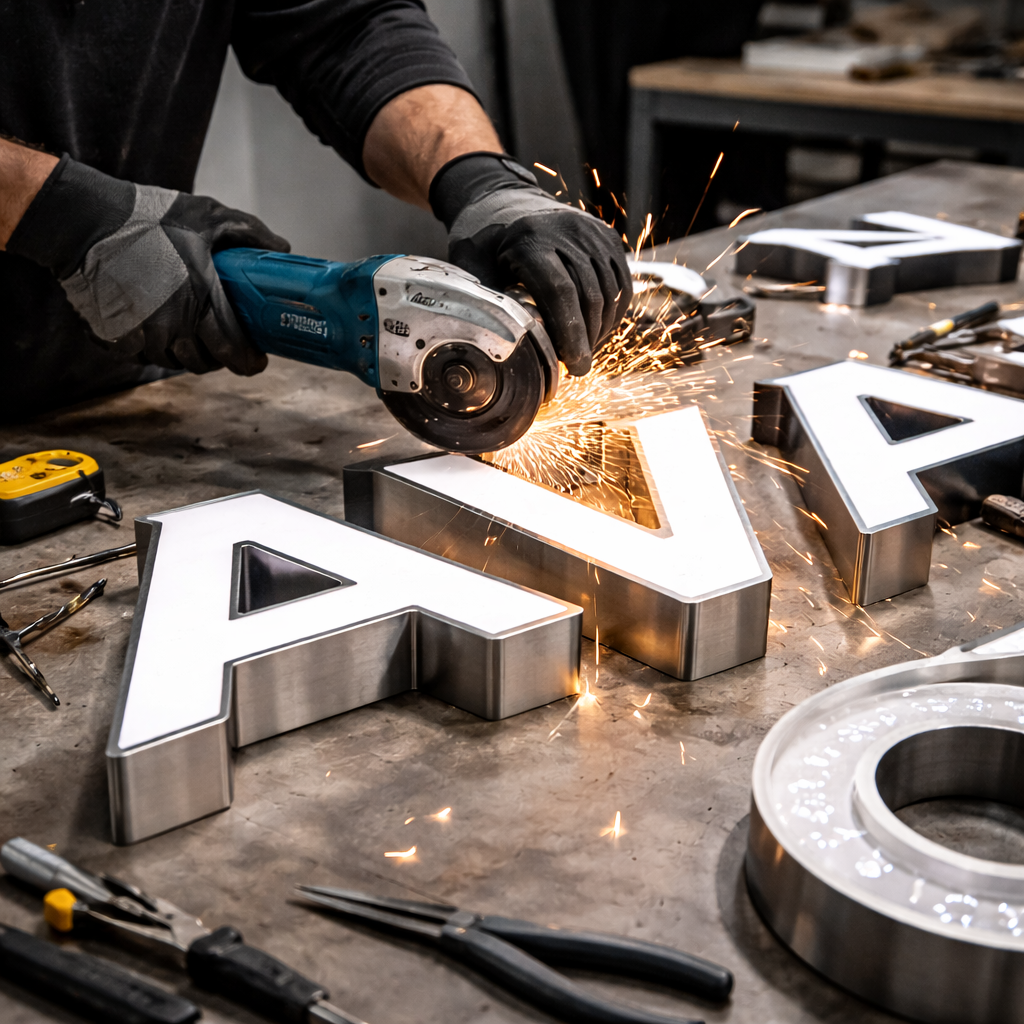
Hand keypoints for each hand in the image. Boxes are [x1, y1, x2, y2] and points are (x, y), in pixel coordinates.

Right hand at [6, 155, 289, 374]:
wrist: (84, 221)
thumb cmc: (149, 217)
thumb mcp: (209, 215)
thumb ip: (250, 233)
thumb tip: (283, 249)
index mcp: (200, 298)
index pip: (234, 350)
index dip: (250, 361)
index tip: (257, 359)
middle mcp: (171, 324)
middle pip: (205, 362)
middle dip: (219, 356)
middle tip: (224, 341)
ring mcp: (141, 334)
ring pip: (174, 361)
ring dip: (186, 352)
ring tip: (191, 330)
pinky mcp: (115, 338)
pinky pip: (143, 355)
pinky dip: (154, 347)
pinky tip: (158, 325)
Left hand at [429, 153, 630, 374]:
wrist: (504, 199)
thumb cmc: (484, 239)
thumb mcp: (471, 265)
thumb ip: (488, 301)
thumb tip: (499, 346)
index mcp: (530, 240)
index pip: (560, 292)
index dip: (571, 333)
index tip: (575, 364)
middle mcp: (567, 231)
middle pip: (589, 296)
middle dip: (587, 339)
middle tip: (579, 367)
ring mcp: (591, 232)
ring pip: (610, 292)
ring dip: (601, 329)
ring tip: (586, 350)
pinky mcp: (607, 237)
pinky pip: (620, 283)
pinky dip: (613, 312)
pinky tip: (597, 330)